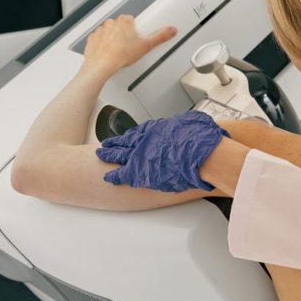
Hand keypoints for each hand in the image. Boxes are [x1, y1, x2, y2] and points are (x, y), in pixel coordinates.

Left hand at [82, 15, 176, 79]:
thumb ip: (160, 36)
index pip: (132, 20)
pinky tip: (109, 52)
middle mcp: (111, 23)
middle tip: (129, 46)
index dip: (135, 29)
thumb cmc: (120, 55)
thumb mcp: (146, 46)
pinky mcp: (93, 39)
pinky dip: (103, 44)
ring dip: (113, 38)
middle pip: (121, 25)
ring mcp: (101, 30)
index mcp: (125, 21)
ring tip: (119, 50)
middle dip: (125, 34)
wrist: (102, 64)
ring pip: (109, 32)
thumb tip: (170, 30)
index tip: (136, 37)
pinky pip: (99, 39)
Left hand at [96, 111, 229, 191]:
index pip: (138, 132)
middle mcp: (145, 141)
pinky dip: (113, 176)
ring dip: (108, 155)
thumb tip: (190, 124)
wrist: (199, 154)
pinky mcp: (139, 172)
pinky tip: (108, 178)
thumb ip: (186, 125)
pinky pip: (121, 174)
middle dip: (114, 144)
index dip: (130, 136)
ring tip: (101, 155)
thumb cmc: (199, 139)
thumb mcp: (193, 122)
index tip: (125, 137)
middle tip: (105, 145)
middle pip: (125, 142)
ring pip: (119, 155)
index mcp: (156, 129)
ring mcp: (140, 155)